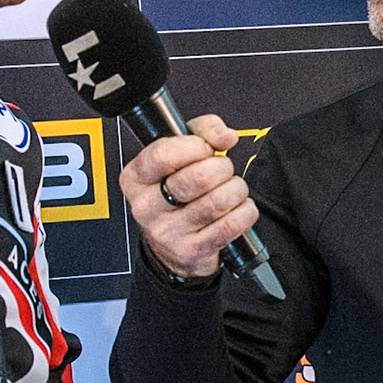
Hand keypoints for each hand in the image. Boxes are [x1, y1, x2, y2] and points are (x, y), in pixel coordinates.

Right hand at [117, 114, 257, 278]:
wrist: (174, 243)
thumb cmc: (178, 192)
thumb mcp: (182, 153)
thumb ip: (204, 131)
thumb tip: (225, 136)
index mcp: (136, 178)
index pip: (164, 155)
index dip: (195, 147)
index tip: (206, 149)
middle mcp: (146, 207)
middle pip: (197, 178)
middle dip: (222, 168)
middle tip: (222, 170)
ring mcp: (168, 232)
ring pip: (218, 201)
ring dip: (237, 190)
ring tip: (232, 189)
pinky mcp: (191, 250)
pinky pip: (231, 224)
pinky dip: (245, 211)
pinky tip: (238, 208)